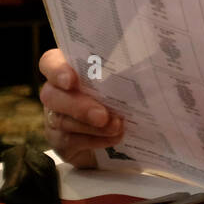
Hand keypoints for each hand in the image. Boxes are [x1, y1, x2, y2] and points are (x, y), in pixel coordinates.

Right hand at [37, 48, 124, 167]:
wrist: (125, 136)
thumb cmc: (123, 98)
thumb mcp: (126, 82)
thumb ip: (126, 73)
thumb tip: (153, 64)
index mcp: (69, 70)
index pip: (50, 62)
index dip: (57, 70)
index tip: (71, 80)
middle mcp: (57, 92)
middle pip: (51, 95)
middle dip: (79, 106)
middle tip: (102, 115)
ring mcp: (56, 117)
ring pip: (62, 120)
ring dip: (91, 126)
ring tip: (116, 126)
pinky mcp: (61, 140)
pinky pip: (71, 141)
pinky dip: (94, 140)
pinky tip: (113, 138)